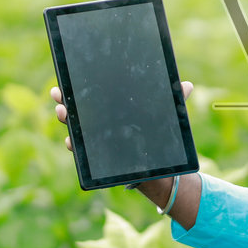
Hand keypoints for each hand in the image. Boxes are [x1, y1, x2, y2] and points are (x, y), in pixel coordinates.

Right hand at [50, 82, 192, 151]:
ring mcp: (95, 140)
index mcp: (110, 108)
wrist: (158, 166)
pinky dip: (74, 145)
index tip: (64, 80)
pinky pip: (81, 151)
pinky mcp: (97, 156)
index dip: (74, 87)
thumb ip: (174, 100)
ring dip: (66, 120)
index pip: (89, 94)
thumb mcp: (165, 117)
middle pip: (75, 109)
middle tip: (60, 96)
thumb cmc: (156, 136)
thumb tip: (187, 85)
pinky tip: (70, 141)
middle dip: (64, 101)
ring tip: (63, 114)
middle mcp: (98, 123)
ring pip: (75, 128)